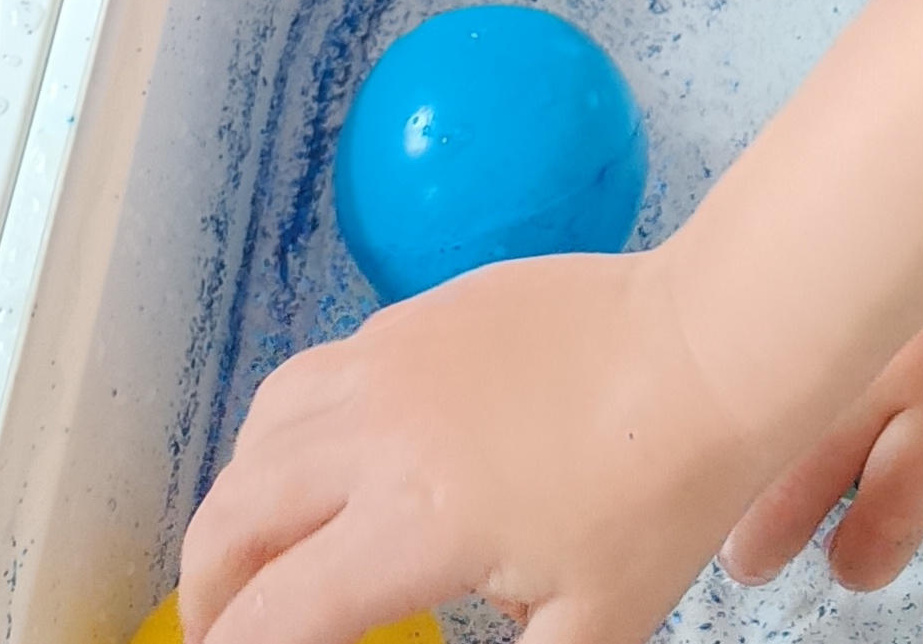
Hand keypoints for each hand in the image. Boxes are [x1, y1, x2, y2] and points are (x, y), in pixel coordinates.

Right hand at [178, 247, 759, 643]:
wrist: (712, 345)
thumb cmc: (662, 493)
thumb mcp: (592, 631)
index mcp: (413, 521)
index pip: (277, 613)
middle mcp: (379, 430)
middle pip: (238, 511)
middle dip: (210, 586)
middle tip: (220, 628)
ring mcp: (394, 355)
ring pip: (264, 424)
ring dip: (240, 496)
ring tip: (255, 545)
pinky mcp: (422, 310)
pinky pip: (318, 368)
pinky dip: (288, 426)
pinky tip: (322, 457)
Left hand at [721, 169, 922, 591]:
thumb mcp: (854, 213)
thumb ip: (809, 281)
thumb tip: (743, 334)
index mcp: (839, 303)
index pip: (754, 418)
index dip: (720, 476)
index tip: (704, 494)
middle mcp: (897, 354)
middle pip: (803, 491)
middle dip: (764, 541)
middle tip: (751, 554)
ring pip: (893, 523)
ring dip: (861, 556)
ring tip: (852, 553)